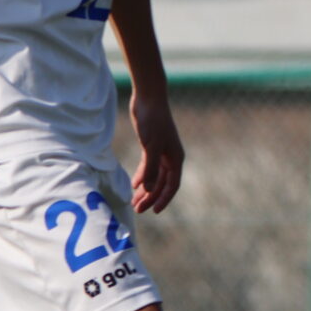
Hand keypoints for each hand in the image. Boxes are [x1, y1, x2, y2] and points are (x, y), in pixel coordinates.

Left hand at [130, 93, 183, 213]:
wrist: (150, 99)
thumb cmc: (153, 121)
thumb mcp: (151, 146)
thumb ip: (150, 168)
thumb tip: (149, 190)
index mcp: (176, 159)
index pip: (172, 185)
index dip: (163, 199)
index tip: (154, 211)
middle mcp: (171, 157)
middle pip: (162, 183)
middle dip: (151, 197)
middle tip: (138, 210)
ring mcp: (162, 152)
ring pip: (155, 176)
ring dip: (146, 189)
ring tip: (134, 201)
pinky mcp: (152, 146)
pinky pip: (149, 166)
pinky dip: (143, 176)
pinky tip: (134, 184)